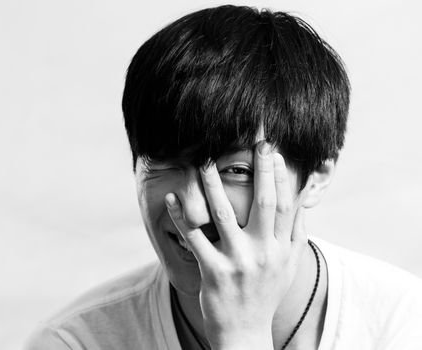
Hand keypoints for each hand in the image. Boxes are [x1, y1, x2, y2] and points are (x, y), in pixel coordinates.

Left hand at [164, 141, 306, 349]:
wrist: (245, 333)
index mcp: (282, 249)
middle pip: (264, 204)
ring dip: (212, 186)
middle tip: (256, 143)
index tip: (274, 152)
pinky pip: (194, 238)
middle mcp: (264, 253)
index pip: (285, 206)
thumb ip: (296, 235)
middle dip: (261, 171)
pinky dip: (181, 216)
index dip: (281, 177)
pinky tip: (172, 198)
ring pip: (224, 215)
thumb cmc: (265, 294)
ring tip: (204, 162)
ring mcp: (238, 262)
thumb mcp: (289, 267)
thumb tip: (302, 204)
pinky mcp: (214, 272)